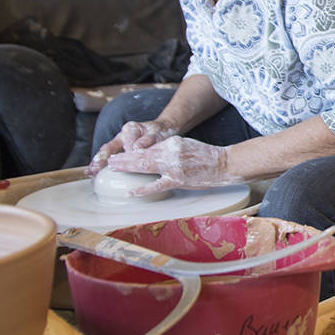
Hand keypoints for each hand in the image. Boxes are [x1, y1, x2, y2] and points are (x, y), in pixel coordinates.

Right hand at [88, 119, 178, 172]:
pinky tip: (91, 173)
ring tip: (90, 172)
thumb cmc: (159, 132)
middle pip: (110, 147)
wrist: (162, 129)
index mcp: (132, 129)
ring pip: (106, 152)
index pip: (128, 143)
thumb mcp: (157, 133)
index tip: (124, 161)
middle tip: (94, 169)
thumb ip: (148, 140)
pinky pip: (107, 156)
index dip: (128, 152)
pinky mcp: (118, 148)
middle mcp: (122, 134)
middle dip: (101, 158)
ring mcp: (119, 141)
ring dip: (97, 162)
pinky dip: (99, 164)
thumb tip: (136, 148)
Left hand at [105, 136, 242, 196]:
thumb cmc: (206, 156)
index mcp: (172, 142)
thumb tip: (151, 155)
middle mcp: (171, 152)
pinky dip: (142, 189)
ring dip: (127, 167)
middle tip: (109, 161)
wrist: (225, 164)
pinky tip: (131, 192)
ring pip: (145, 166)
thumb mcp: (185, 145)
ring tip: (113, 169)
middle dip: (123, 158)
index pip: (147, 146)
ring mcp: (173, 166)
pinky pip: (156, 185)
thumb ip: (168, 149)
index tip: (119, 153)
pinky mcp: (178, 180)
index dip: (131, 150)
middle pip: (141, 154)